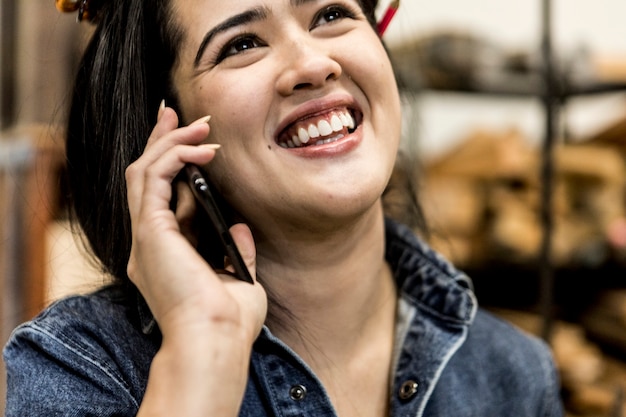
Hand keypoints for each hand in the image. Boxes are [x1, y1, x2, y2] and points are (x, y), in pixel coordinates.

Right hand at [125, 104, 266, 415]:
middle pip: (144, 177)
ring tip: (199, 124)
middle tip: (176, 113)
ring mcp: (145, 237)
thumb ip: (235, 251)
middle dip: (160, 141)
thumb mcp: (238, 278)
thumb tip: (240, 227)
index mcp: (164, 254)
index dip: (169, 164)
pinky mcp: (150, 231)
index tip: (187, 139)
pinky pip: (154, 179)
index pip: (159, 197)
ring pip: (144, 172)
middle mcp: (149, 243)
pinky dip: (176, 157)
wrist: (216, 340)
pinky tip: (203, 149)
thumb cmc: (229, 320)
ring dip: (170, 142)